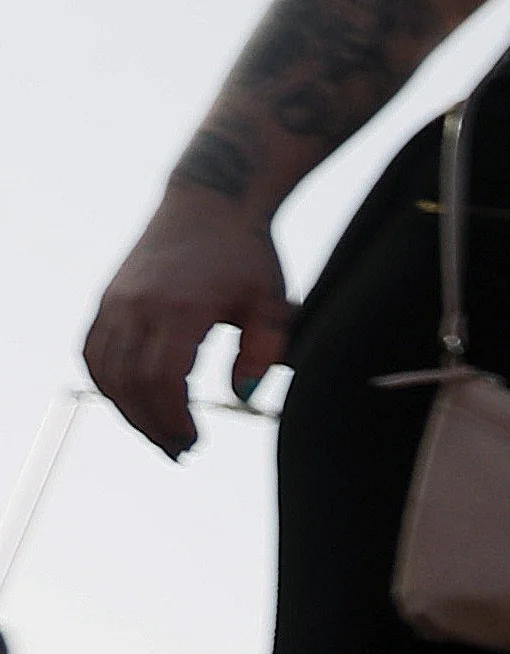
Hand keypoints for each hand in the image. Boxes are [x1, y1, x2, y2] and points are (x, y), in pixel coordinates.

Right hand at [85, 190, 295, 456]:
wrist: (210, 203)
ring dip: (127, 410)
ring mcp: (117, 300)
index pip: (164, 379)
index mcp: (181, 307)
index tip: (195, 441)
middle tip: (179, 450)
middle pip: (130, 382)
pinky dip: (107, 382)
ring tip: (159, 434)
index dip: (174, 418)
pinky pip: (93, 350)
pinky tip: (131, 402)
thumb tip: (243, 396)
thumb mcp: (272, 302)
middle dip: (152, 424)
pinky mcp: (108, 298)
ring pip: (105, 370)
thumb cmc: (247, 254)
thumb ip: (263, 352)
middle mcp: (138, 305)